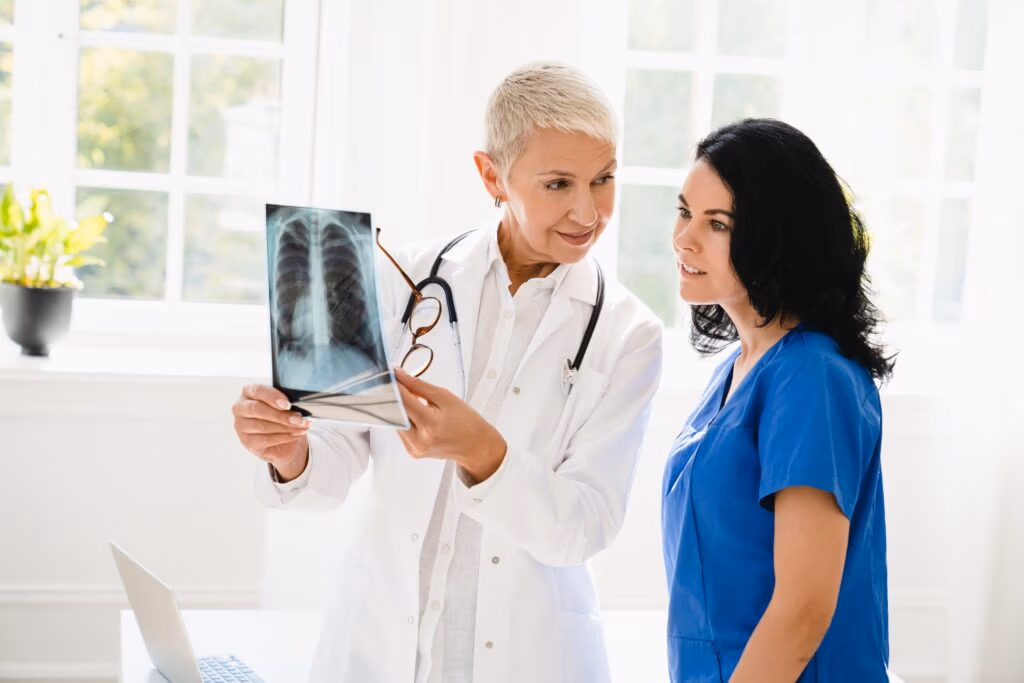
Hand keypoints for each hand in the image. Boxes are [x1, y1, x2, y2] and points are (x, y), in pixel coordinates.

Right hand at [232, 384, 310, 481]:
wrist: (281, 438)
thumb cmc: (280, 415)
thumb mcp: (283, 404)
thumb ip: (285, 401)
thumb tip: (298, 404)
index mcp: (249, 392)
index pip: (257, 390)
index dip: (272, 397)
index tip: (287, 404)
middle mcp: (240, 408)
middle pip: (257, 409)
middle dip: (281, 415)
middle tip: (299, 419)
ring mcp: (241, 426)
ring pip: (263, 426)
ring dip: (286, 427)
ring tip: (302, 426)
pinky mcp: (247, 442)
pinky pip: (266, 439)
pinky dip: (285, 437)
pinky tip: (296, 434)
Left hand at [394, 368, 506, 483]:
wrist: (475, 445)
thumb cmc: (466, 421)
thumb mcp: (445, 397)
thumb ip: (419, 385)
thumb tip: (399, 375)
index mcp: (430, 424)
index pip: (403, 400)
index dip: (396, 385)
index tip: (392, 374)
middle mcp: (420, 440)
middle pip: (395, 412)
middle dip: (397, 397)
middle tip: (402, 385)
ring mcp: (415, 448)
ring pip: (396, 422)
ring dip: (401, 409)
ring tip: (417, 403)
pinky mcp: (412, 452)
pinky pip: (401, 431)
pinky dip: (406, 420)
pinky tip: (419, 417)